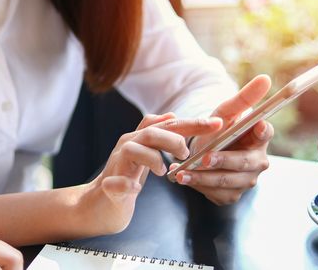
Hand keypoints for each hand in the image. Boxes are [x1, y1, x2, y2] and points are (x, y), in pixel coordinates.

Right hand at [80, 113, 222, 233]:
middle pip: (150, 132)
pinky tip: (135, 188)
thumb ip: (157, 135)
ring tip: (163, 171)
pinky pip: (115, 183)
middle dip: (174, 139)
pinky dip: (125, 184)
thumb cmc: (125, 177)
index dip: (193, 123)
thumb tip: (172, 114)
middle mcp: (127, 147)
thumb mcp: (143, 152)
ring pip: (132, 150)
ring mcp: (116, 166)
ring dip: (152, 158)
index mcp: (140, 139)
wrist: (99, 203)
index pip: (168, 125)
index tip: (218, 124)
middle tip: (186, 154)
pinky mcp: (109, 188)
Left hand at [170, 75, 274, 205]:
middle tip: (204, 158)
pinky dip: (198, 186)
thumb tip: (265, 78)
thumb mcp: (225, 112)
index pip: (265, 133)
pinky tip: (184, 179)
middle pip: (243, 163)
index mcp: (260, 138)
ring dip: (203, 178)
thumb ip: (243, 98)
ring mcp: (246, 180)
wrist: (202, 152)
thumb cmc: (218, 129)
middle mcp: (258, 161)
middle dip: (223, 161)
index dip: (263, 131)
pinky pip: (216, 193)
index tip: (259, 126)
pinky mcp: (232, 194)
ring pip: (227, 181)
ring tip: (182, 173)